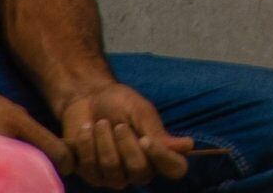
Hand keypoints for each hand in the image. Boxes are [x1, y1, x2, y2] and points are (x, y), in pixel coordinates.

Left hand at [54, 80, 191, 185]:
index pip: (174, 169)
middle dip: (125, 143)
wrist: (86, 98)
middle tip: (117, 124)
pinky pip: (87, 168)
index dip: (163, 158)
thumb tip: (188, 146)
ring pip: (111, 169)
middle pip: (139, 170)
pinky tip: (85, 130)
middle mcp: (139, 170)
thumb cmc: (119, 102)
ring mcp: (113, 175)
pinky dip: (84, 144)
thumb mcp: (140, 111)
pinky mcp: (90, 175)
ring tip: (98, 123)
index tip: (146, 139)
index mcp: (159, 153)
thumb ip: (158, 132)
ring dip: (102, 141)